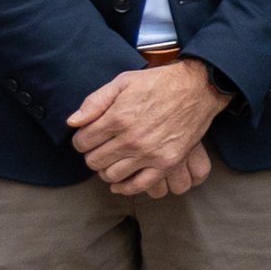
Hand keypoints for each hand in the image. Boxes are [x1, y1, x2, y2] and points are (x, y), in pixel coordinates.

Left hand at [69, 60, 228, 194]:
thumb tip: (73, 122)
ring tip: (111, 160)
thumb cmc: (158, 82)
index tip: (88, 137)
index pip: (82, 142)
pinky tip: (119, 182)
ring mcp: (150, 153)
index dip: (81, 140)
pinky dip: (124, 187)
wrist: (197, 88)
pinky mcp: (166, 163)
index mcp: (118, 117)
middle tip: (99, 148)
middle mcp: (131, 138)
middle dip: (92, 155)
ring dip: (106, 169)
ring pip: (111, 175)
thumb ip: (95, 101)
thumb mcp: (123, 82)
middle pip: (94, 161)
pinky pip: (138, 186)